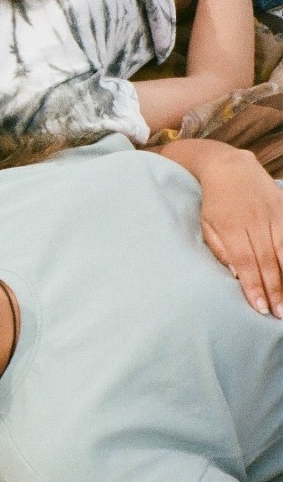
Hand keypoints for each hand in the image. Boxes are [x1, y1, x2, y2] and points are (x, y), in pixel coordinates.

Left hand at [198, 150, 282, 316]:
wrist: (230, 168)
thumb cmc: (214, 202)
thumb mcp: (206, 224)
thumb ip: (220, 249)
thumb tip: (235, 274)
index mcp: (232, 228)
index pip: (246, 263)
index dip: (254, 286)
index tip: (259, 308)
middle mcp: (256, 222)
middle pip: (269, 261)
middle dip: (275, 290)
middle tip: (279, 314)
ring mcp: (274, 216)